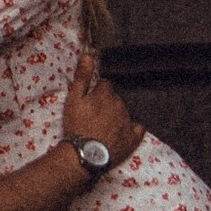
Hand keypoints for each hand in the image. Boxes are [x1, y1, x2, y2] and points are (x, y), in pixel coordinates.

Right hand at [63, 47, 143, 175]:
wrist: (84, 154)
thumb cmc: (76, 126)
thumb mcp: (73, 99)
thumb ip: (82, 77)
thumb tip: (88, 56)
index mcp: (106, 94)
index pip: (105, 85)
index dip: (97, 92)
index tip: (90, 101)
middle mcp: (120, 105)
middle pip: (115, 99)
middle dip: (107, 104)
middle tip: (94, 116)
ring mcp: (128, 121)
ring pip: (124, 112)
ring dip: (116, 116)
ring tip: (103, 128)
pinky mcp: (133, 138)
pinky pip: (137, 128)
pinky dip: (132, 129)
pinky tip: (123, 133)